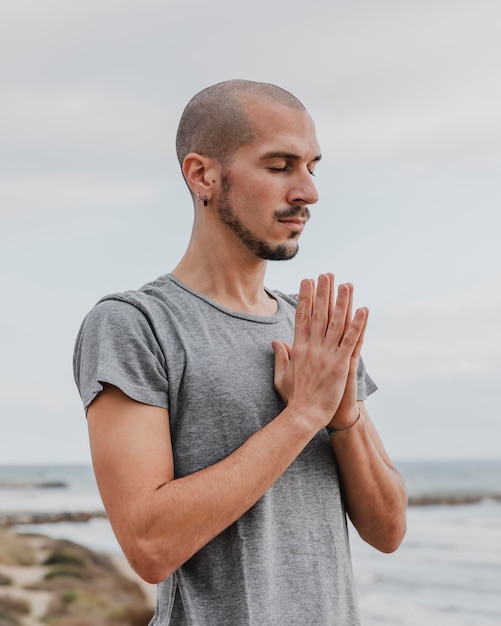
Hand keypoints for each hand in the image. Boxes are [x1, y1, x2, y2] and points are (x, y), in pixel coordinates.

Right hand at [272, 274, 367, 428]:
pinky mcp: (341, 364)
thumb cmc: (293, 399)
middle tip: (326, 274)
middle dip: (323, 292)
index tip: (306, 281)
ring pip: (336, 322)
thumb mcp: (281, 375)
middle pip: (319, 314)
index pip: (302, 317)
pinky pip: (351, 340)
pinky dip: (357, 324)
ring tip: (345, 284)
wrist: (303, 416)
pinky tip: (363, 310)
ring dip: (342, 302)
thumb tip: (276, 341)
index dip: (305, 297)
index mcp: (299, 348)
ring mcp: (327, 354)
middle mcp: (312, 347)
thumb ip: (280, 356)